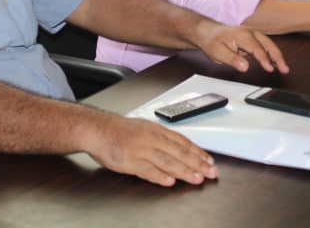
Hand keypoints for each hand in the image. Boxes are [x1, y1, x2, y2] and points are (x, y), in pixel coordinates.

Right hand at [82, 114, 218, 186]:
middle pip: (179, 152)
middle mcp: (152, 139)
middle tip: (211, 172)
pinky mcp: (129, 161)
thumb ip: (162, 138)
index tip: (210, 160)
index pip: (183, 141)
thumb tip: (181, 147)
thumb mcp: (146, 127)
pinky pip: (147, 170)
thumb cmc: (121, 130)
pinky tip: (170, 182)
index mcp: (157, 130)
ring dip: (184, 171)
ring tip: (197, 178)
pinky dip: (159, 176)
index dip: (198, 152)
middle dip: (197, 163)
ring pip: (167, 161)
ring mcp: (141, 150)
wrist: (98, 129)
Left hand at [190, 20, 288, 73]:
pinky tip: (273, 60)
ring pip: (268, 43)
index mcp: (242, 35)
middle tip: (285, 69)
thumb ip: (233, 59)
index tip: (270, 68)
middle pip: (268, 44)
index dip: (265, 59)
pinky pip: (264, 43)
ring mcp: (251, 33)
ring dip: (276, 54)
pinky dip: (271, 51)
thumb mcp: (218, 53)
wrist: (205, 31)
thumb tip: (245, 66)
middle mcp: (249, 32)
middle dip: (278, 57)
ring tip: (283, 66)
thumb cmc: (211, 40)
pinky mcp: (250, 36)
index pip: (257, 48)